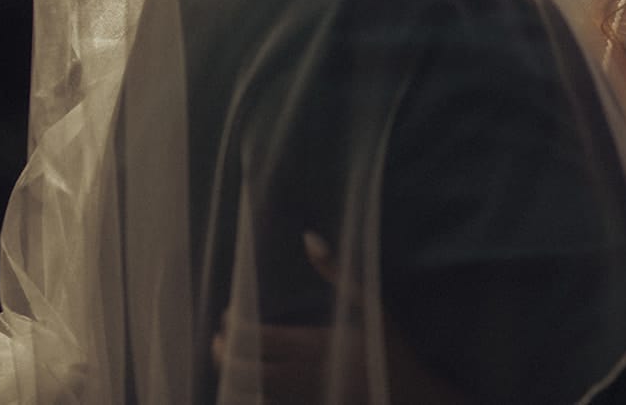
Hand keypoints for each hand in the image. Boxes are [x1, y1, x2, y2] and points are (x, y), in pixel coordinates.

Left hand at [210, 233, 467, 404]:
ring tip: (226, 359)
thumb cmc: (388, 347)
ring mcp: (301, 397)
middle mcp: (300, 374)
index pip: (258, 338)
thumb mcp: (370, 304)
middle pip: (245, 370)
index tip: (228, 314)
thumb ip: (337, 271)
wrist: (409, 395)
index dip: (235, 328)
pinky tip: (251, 383)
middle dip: (223, 355)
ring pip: (252, 391)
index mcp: (312, 344)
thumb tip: (309, 237)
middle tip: (217, 339)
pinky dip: (253, 394)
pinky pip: (270, 403)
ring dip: (232, 376)